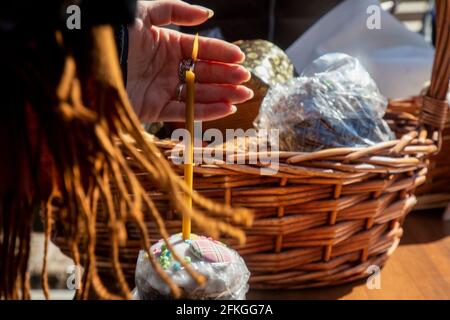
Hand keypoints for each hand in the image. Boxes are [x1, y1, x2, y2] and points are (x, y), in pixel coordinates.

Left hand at [127, 0, 252, 121]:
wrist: (90, 59)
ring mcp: (162, 90)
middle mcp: (168, 68)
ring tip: (243, 96)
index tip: (240, 58)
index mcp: (167, 45)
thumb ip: (176, 10)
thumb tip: (207, 15)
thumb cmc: (116, 32)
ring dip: (223, 95)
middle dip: (227, 77)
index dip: (221, 54)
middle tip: (246, 80)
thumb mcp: (144, 12)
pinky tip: (226, 109)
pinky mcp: (154, 110)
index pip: (200, 51)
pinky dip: (205, 111)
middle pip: (204, 74)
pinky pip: (184, 112)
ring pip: (198, 94)